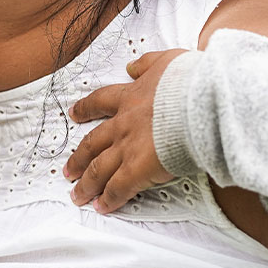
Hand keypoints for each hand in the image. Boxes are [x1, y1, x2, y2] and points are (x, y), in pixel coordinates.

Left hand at [64, 48, 187, 212]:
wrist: (199, 101)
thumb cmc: (189, 81)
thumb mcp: (166, 60)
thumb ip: (147, 63)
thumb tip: (131, 66)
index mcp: (130, 96)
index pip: (101, 102)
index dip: (86, 109)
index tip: (75, 114)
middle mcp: (123, 123)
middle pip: (92, 142)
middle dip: (79, 157)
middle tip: (68, 169)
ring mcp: (128, 147)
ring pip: (98, 169)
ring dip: (87, 183)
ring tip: (78, 195)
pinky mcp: (137, 169)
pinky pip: (117, 189)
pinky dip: (108, 199)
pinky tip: (102, 207)